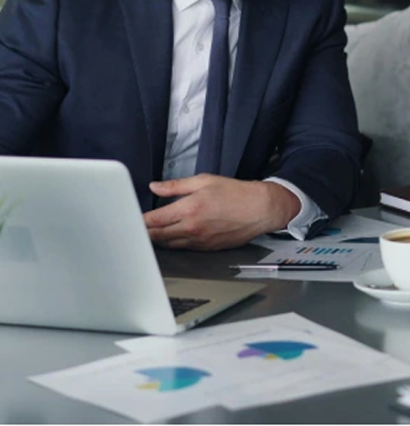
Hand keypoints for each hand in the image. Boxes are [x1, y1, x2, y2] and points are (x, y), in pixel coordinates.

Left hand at [143, 175, 301, 249]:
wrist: (260, 209)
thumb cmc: (236, 193)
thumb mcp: (204, 181)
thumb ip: (176, 186)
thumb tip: (155, 186)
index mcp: (188, 209)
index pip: (153, 220)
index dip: (138, 221)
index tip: (130, 219)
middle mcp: (191, 228)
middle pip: (157, 236)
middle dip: (145, 233)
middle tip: (136, 228)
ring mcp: (199, 241)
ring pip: (169, 245)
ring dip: (159, 240)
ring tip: (152, 233)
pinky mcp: (207, 248)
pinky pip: (184, 248)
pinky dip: (175, 243)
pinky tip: (173, 237)